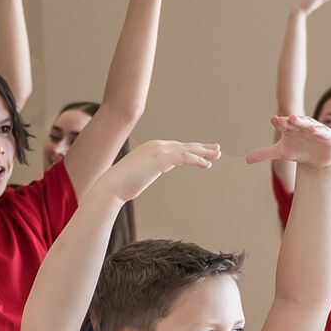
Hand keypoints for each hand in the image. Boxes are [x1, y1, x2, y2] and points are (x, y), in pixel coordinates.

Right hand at [97, 140, 220, 201]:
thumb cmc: (125, 183)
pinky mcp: (161, 159)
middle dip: (202, 148)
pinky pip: (184, 157)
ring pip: (187, 150)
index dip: (192, 149)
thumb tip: (161, 168)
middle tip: (217, 149)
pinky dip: (197, 160)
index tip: (205, 153)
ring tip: (217, 155)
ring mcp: (159, 150)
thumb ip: (154, 167)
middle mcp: (157, 145)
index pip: (177, 147)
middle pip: (185, 146)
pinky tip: (207, 164)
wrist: (113, 185)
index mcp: (152, 147)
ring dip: (203, 152)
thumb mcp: (143, 172)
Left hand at [245, 115, 330, 170]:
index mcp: (290, 128)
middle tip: (288, 118)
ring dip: (303, 122)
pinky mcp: (326, 135)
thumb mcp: (281, 152)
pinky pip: (321, 131)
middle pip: (295, 122)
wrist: (317, 159)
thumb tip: (246, 159)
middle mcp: (301, 126)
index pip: (283, 124)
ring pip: (308, 124)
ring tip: (298, 121)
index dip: (279, 122)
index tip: (274, 120)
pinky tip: (313, 130)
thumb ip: (265, 153)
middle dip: (292, 120)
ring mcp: (314, 129)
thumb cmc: (299, 151)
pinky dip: (317, 130)